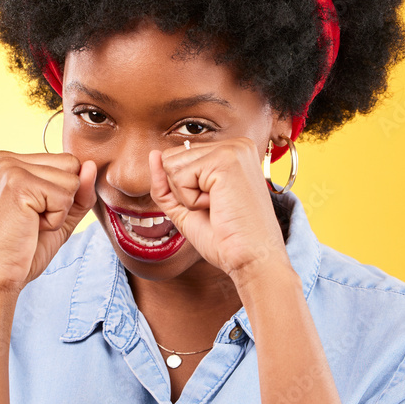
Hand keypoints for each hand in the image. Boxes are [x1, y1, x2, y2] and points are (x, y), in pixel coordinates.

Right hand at [0, 150, 96, 295]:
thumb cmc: (23, 249)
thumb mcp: (59, 215)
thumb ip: (78, 190)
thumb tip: (90, 165)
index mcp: (8, 161)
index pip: (64, 161)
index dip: (61, 194)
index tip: (32, 214)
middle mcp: (5, 159)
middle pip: (71, 164)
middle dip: (63, 199)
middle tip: (32, 220)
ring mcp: (10, 169)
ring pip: (72, 180)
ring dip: (60, 210)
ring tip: (30, 223)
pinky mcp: (18, 184)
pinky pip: (65, 197)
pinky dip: (55, 219)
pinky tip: (31, 227)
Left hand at [148, 137, 290, 283]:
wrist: (251, 258)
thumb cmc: (226, 238)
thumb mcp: (187, 206)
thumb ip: (166, 182)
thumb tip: (153, 154)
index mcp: (231, 152)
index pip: (178, 158)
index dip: (184, 191)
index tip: (215, 205)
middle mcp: (235, 144)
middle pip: (171, 158)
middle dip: (183, 192)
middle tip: (215, 207)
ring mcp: (232, 149)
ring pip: (172, 165)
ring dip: (187, 196)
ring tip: (218, 206)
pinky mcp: (225, 159)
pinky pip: (180, 177)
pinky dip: (191, 200)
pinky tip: (217, 205)